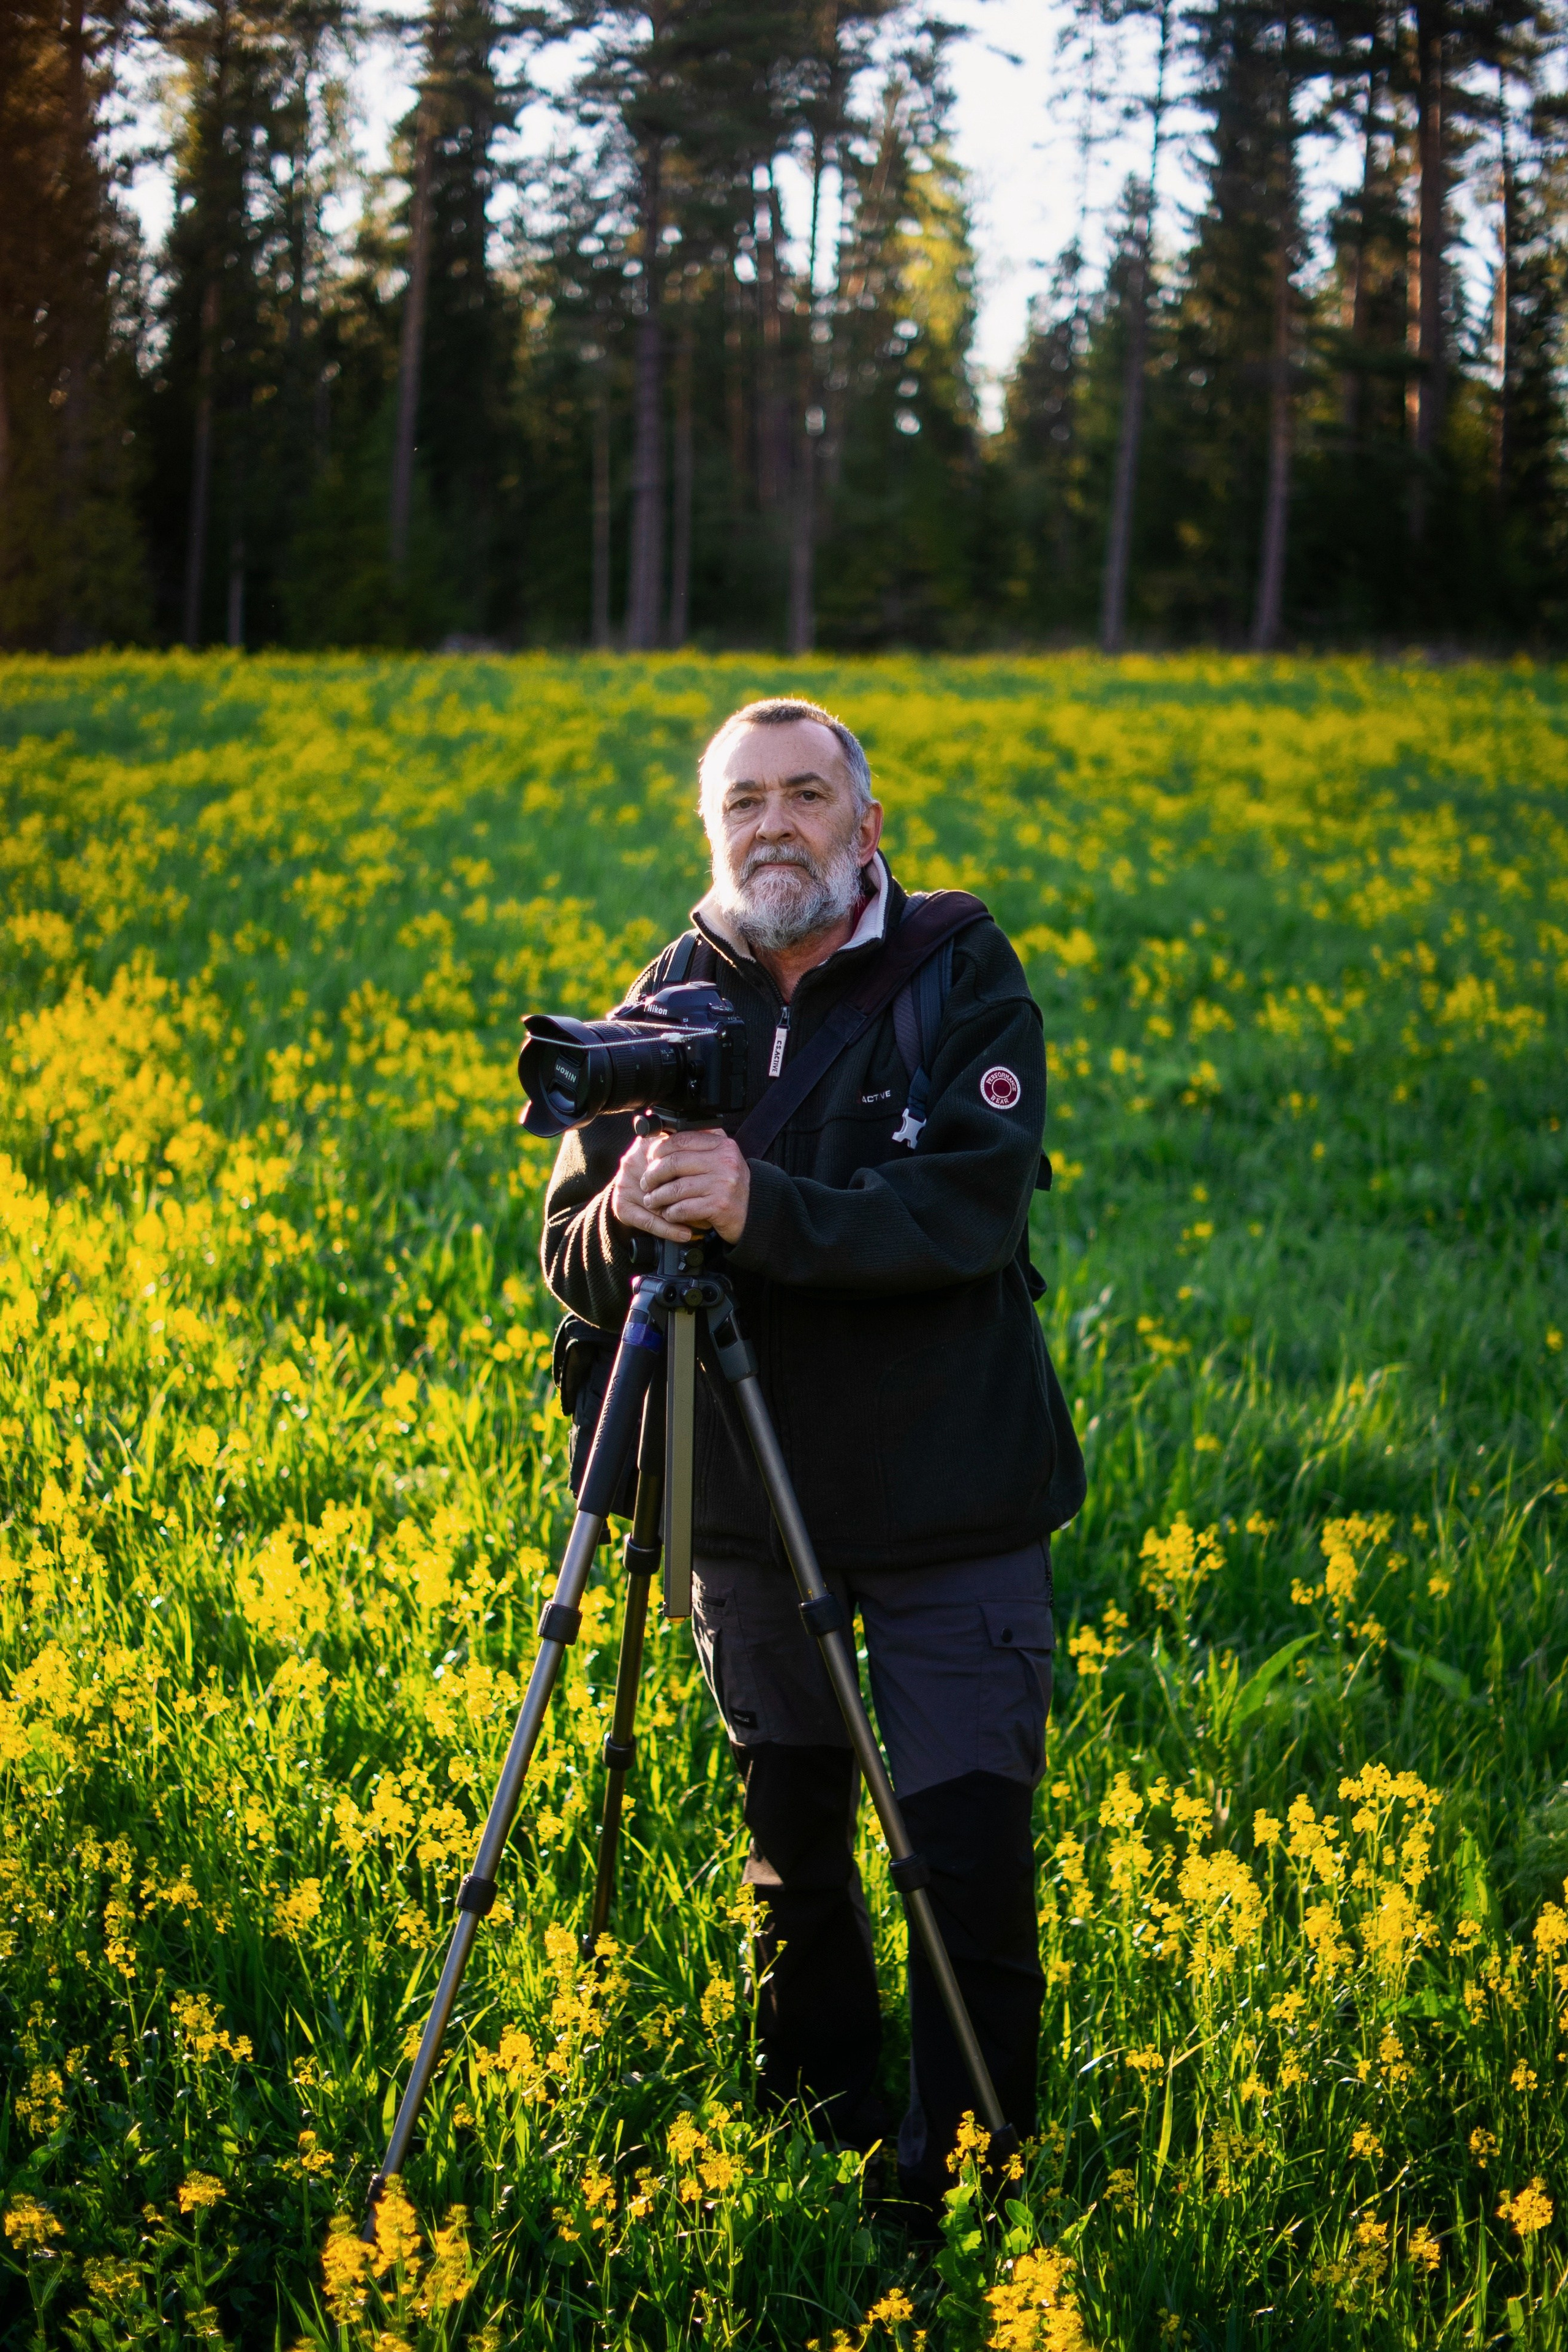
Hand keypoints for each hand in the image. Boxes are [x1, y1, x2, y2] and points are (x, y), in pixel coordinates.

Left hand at [610, 1127, 750, 1244]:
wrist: (755, 1212)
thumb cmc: (732, 1185)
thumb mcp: (722, 1158)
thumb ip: (700, 1146)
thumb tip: (663, 1137)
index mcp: (723, 1145)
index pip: (682, 1139)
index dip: (660, 1149)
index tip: (650, 1159)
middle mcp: (724, 1161)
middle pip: (675, 1163)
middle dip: (653, 1174)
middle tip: (645, 1183)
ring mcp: (723, 1184)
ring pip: (676, 1188)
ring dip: (658, 1197)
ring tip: (651, 1201)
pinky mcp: (719, 1206)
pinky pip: (684, 1208)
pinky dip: (671, 1212)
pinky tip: (669, 1213)